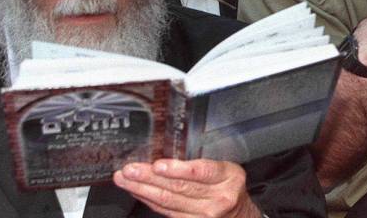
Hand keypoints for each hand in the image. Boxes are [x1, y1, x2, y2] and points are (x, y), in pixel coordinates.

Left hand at [114, 159, 260, 217]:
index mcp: (228, 177)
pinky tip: (138, 192)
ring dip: (143, 190)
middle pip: (179, 188)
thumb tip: (167, 155)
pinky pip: (166, 211)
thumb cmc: (230, 186)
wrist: (240, 215)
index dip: (177, 169)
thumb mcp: (227, 169)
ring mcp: (204, 215)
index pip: (201, 172)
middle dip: (150, 178)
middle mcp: (217, 198)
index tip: (157, 165)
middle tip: (130, 170)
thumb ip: (203, 164)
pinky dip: (149, 200)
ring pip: (168, 202)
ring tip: (125, 179)